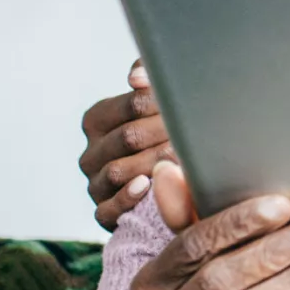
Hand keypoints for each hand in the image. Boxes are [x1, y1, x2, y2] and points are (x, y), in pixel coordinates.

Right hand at [80, 59, 174, 229]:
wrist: (172, 182)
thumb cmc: (165, 131)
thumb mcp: (157, 101)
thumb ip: (148, 77)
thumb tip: (137, 77)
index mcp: (98, 119)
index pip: (132, 104)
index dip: (164, 104)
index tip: (190, 104)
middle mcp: (91, 152)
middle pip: (128, 137)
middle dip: (165, 133)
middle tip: (197, 133)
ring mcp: (95, 184)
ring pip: (118, 171)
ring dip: (155, 164)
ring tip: (184, 158)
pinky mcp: (103, 213)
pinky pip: (108, 208)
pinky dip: (128, 197)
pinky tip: (147, 186)